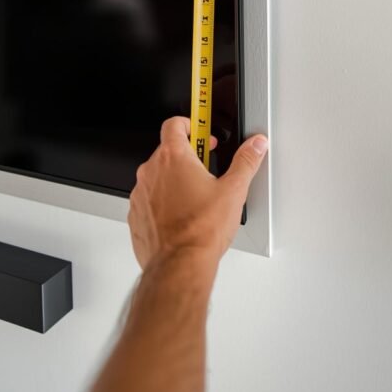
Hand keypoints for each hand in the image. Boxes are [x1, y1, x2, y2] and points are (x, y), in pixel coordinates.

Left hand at [128, 117, 267, 270]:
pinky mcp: (136, 215)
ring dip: (173, 180)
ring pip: (157, 176)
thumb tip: (255, 146)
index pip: (174, 124)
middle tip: (205, 169)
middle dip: (187, 156)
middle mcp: (152, 172)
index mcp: (173, 158)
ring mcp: (141, 194)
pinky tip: (181, 216)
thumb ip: (246, 161)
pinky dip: (162, 202)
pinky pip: (149, 199)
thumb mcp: (233, 191)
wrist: (179, 266)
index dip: (190, 124)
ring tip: (195, 197)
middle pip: (167, 150)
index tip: (202, 132)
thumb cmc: (201, 231)